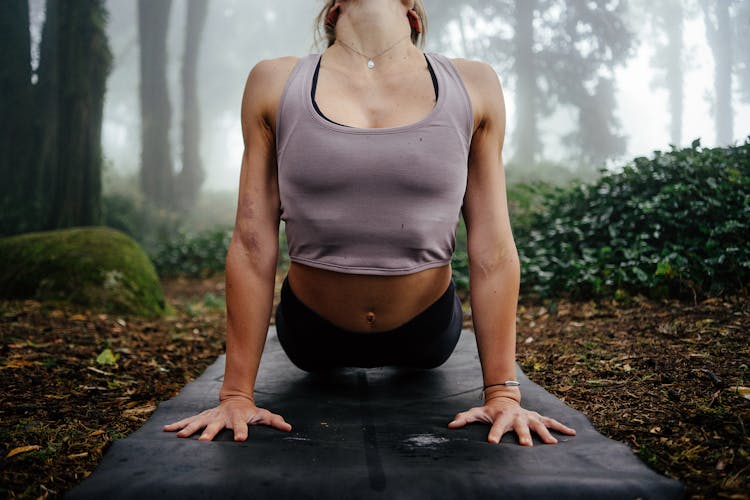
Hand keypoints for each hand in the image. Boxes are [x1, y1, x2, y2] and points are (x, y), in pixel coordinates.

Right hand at [162, 396, 291, 441]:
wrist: (235, 399)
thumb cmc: (251, 411)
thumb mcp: (263, 414)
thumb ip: (274, 421)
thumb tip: (289, 428)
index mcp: (238, 418)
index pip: (242, 425)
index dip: (242, 431)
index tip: (241, 440)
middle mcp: (222, 417)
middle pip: (215, 426)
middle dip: (209, 433)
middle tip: (203, 442)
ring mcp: (211, 417)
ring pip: (198, 423)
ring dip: (189, 430)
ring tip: (180, 437)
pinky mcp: (202, 417)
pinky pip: (188, 421)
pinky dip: (177, 425)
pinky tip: (166, 430)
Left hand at [448, 396, 575, 445]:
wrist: (505, 399)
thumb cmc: (490, 410)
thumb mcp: (477, 412)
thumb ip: (465, 418)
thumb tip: (451, 425)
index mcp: (502, 417)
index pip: (496, 426)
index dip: (494, 433)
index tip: (492, 443)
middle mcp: (517, 416)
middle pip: (520, 426)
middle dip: (524, 435)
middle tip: (526, 446)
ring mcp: (529, 416)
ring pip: (538, 424)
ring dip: (545, 433)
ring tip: (552, 443)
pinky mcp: (538, 418)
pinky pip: (551, 422)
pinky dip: (562, 427)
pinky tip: (573, 433)